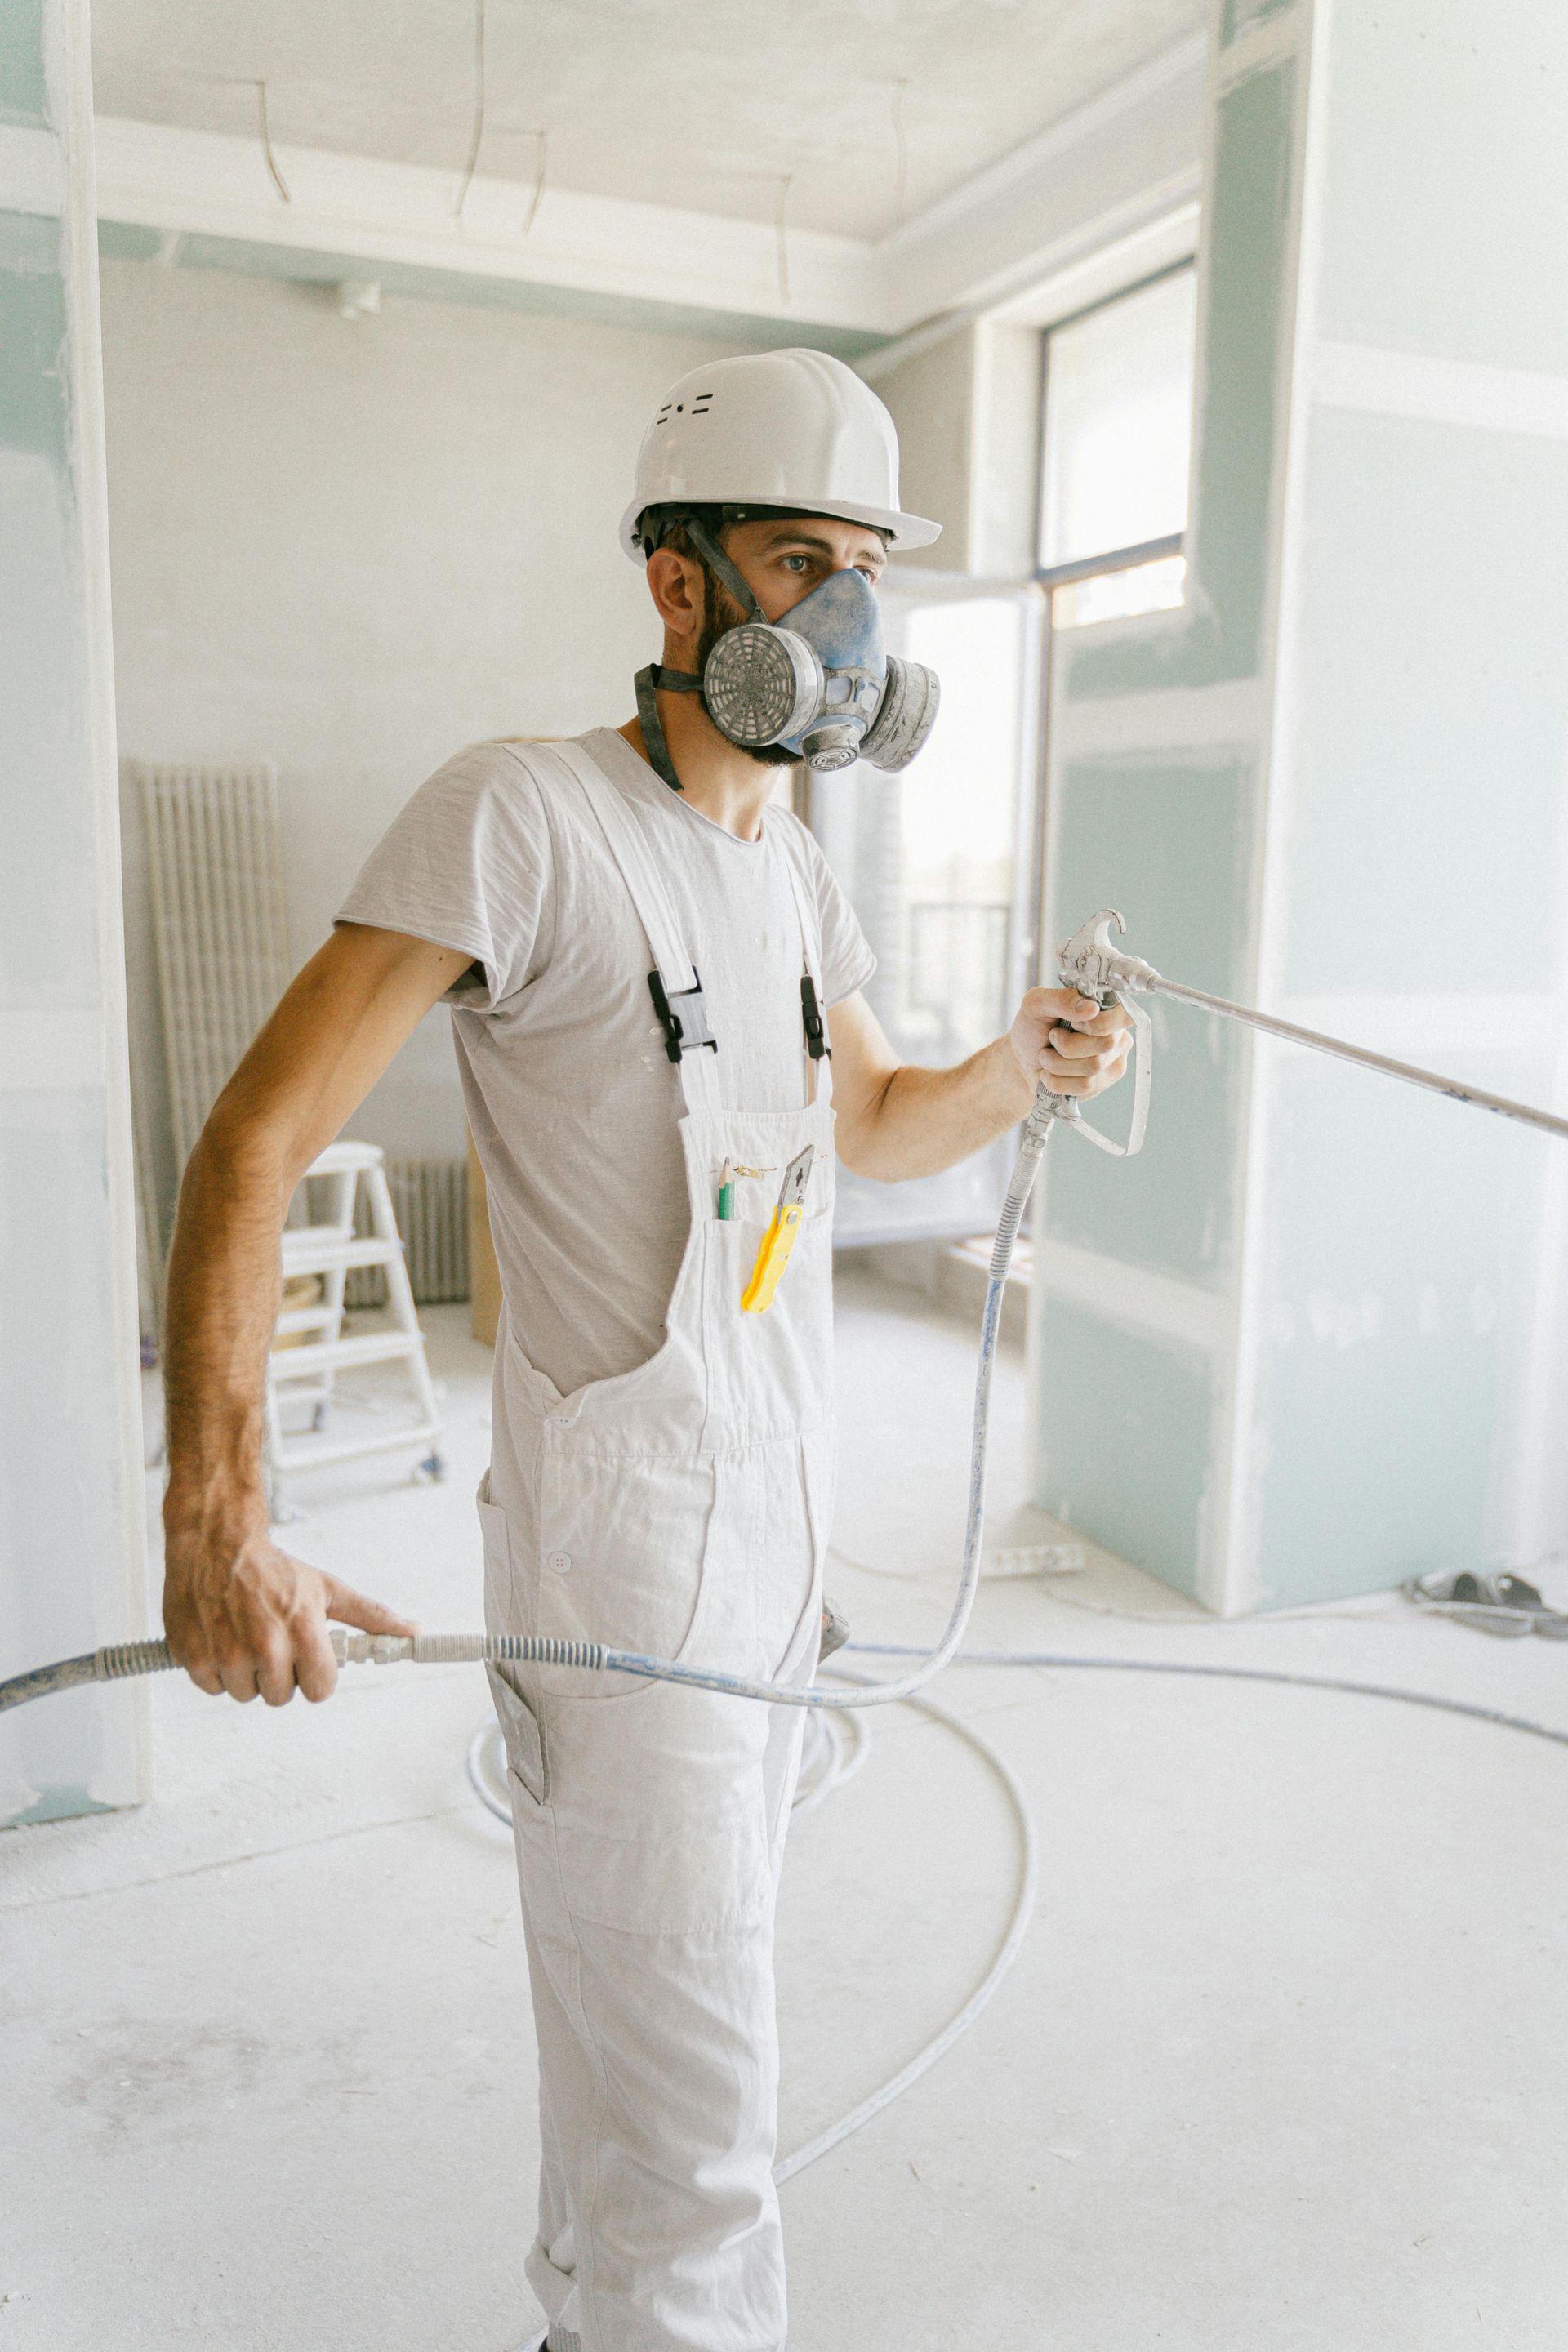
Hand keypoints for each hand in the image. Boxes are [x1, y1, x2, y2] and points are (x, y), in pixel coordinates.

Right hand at [163, 1513, 416, 1705]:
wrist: (215, 1544)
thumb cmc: (271, 1568)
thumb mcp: (327, 1588)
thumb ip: (371, 1615)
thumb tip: (411, 1630)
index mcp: (301, 1629)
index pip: (320, 1689)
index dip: (315, 1675)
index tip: (307, 1659)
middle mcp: (263, 1645)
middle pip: (280, 1696)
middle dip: (279, 1673)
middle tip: (272, 1640)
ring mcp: (226, 1654)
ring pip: (245, 1694)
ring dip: (246, 1673)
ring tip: (245, 1635)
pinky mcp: (192, 1656)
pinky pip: (211, 1688)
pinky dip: (215, 1669)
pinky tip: (221, 1637)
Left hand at [1008, 988, 1131, 1099]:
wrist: (1022, 1061)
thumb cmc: (1033, 1028)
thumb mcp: (1036, 1004)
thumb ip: (1062, 999)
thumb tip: (1092, 1008)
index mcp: (1107, 1008)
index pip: (1122, 1015)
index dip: (1095, 1023)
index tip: (1072, 1023)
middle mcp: (1117, 1034)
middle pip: (1106, 1043)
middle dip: (1067, 1045)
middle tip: (1052, 1038)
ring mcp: (1113, 1061)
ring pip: (1093, 1067)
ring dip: (1058, 1064)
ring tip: (1046, 1057)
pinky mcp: (1102, 1084)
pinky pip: (1085, 1086)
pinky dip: (1058, 1081)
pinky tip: (1050, 1074)